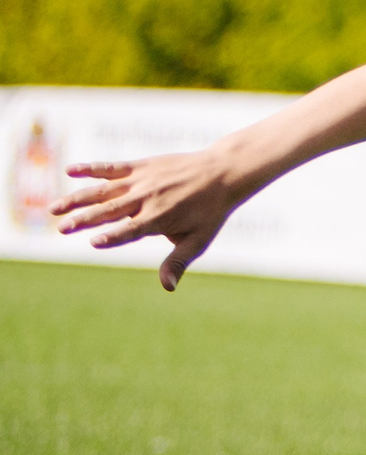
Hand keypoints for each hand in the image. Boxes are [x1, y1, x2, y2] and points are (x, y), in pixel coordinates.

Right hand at [51, 149, 253, 289]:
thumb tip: (168, 288)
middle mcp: (147, 198)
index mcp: (160, 218)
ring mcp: (142, 181)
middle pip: (110, 211)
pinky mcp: (140, 166)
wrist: (222, 173)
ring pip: (103, 190)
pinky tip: (70, 171)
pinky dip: (91, 168)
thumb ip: (178, 262)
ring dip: (77, 199)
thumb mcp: (198, 240)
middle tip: (61, 229)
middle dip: (84, 220)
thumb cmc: (210, 212)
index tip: (93, 242)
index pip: (132, 230)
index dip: (113, 236)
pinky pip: (111, 167)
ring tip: (53, 209)